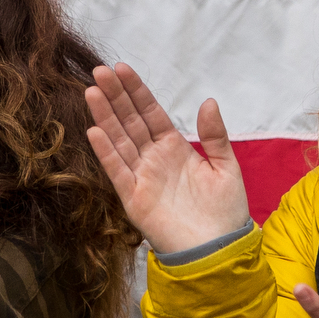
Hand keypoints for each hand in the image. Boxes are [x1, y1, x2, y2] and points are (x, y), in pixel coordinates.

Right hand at [85, 62, 250, 253]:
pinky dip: (106, 152)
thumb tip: (208, 101)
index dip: (136, 91)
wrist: (219, 249)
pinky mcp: (133, 198)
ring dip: (105, 117)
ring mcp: (141, 177)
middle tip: (99, 71)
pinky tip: (94, 131)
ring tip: (92, 91)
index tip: (121, 68)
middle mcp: (153, 158)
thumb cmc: (225, 211)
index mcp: (173, 147)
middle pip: (129, 121)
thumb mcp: (226, 167)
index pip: (150, 112)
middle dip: (115, 96)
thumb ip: (215, 135)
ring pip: (119, 140)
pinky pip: (117, 170)